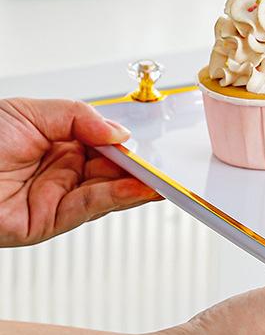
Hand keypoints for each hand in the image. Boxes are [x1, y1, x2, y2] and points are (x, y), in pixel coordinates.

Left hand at [0, 98, 160, 246]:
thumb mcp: (31, 112)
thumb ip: (80, 117)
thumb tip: (119, 134)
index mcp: (57, 143)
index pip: (105, 147)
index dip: (128, 148)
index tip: (150, 148)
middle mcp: (60, 172)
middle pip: (112, 173)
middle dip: (139, 170)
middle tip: (163, 166)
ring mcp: (55, 198)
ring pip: (107, 193)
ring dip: (137, 187)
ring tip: (160, 180)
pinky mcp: (48, 222)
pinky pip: (89, 209)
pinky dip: (117, 198)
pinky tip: (137, 189)